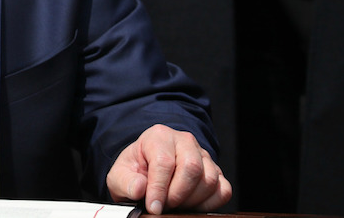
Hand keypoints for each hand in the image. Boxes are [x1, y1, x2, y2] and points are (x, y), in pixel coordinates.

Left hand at [106, 125, 232, 214]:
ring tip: (174, 204)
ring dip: (192, 200)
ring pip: (209, 180)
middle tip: (164, 206)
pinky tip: (191, 205)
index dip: (159, 188)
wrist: (147, 170)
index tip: (153, 207)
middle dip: (177, 194)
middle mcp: (184, 141)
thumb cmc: (135, 172)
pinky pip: (223, 190)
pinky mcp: (216, 171)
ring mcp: (203, 156)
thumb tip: (140, 189)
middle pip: (192, 168)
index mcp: (158, 136)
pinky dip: (209, 204)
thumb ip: (126, 182)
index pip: (164, 162)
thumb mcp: (120, 175)